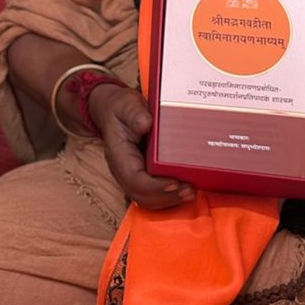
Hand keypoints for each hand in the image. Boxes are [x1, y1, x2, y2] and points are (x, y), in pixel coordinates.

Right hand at [89, 82, 194, 209]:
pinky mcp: (140, 176)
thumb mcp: (126, 105)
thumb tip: (146, 124)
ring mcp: (130, 175)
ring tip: (190, 192)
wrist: (113, 111)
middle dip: (166, 196)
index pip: (133, 178)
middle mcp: (122, 169)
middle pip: (141, 194)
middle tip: (190, 190)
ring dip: (169, 200)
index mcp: (118, 154)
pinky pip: (152, 195)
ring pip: (146, 199)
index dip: (154, 186)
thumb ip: (135, 113)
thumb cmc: (121, 108)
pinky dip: (168, 198)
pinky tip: (184, 191)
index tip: (175, 182)